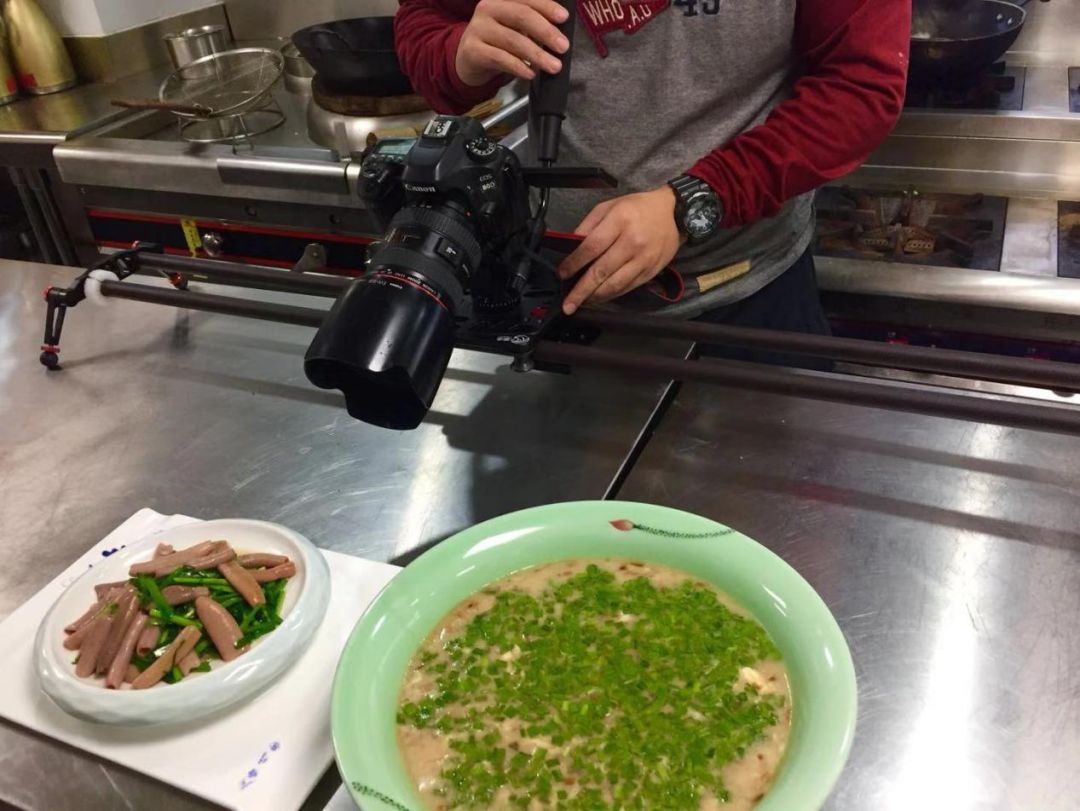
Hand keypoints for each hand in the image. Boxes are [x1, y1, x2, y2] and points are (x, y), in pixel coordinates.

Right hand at [455, 0, 569, 86]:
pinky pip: (500, 58)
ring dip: (537, 54)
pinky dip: (519, 66)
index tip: (564, 18)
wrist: (469, 59)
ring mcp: (478, 28)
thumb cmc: (498, 41)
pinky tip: (531, 73)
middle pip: (521, 16)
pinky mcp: (473, 50)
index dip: (546, 6)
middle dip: (546, 32)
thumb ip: (533, 23)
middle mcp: (487, 8)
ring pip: (513, 40)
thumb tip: (560, 32)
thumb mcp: (514, 26)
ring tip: (554, 66)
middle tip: (563, 47)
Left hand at [557, 187, 683, 314]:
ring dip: (595, 297)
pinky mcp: (651, 271)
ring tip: (581, 302)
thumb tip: (572, 249)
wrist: (672, 213)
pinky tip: (599, 297)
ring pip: (615, 285)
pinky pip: (627, 288)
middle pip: (601, 271)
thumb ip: (588, 225)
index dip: (574, 264)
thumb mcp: (609, 206)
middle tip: (567, 304)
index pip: (591, 247)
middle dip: (581, 290)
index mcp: (619, 221)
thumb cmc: (637, 208)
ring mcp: (643, 259)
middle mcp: (632, 242)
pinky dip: (611, 295)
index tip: (562, 274)